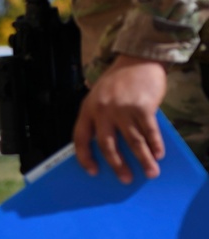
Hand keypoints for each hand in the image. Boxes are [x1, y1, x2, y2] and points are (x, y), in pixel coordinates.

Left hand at [73, 55, 167, 182]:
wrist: (138, 59)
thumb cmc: (119, 80)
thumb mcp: (99, 96)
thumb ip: (100, 117)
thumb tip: (110, 148)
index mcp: (88, 108)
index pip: (80, 138)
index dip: (84, 157)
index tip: (92, 171)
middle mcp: (103, 110)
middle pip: (107, 144)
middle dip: (117, 164)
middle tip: (125, 179)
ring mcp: (123, 108)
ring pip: (132, 141)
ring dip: (142, 159)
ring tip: (150, 173)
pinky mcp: (142, 106)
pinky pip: (149, 131)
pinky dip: (155, 144)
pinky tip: (158, 154)